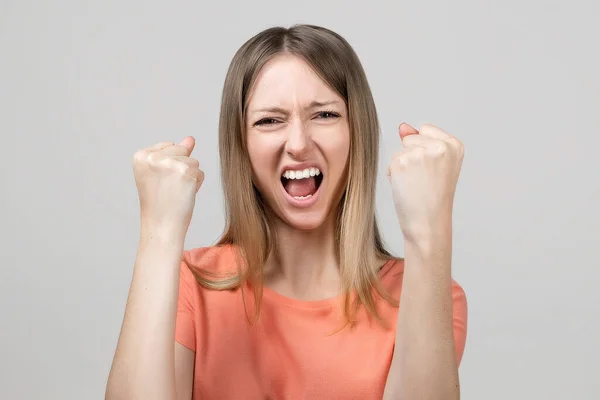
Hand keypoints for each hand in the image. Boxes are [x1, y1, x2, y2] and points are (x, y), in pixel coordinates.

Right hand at [132, 136, 203, 238]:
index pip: (169, 146)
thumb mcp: (160, 173)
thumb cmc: (160, 202)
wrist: (162, 225)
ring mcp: (169, 163)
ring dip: (190, 177)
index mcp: (140, 156)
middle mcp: (153, 157)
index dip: (169, 165)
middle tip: (168, 188)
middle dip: (181, 168)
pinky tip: (184, 195)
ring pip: (193, 161)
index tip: (159, 182)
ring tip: (176, 192)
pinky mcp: (186, 172)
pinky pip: (200, 172)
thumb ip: (174, 153)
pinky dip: (196, 184)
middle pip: (182, 150)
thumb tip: (190, 139)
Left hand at [387, 123, 463, 242]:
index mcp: (454, 144)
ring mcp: (420, 154)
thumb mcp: (435, 164)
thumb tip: (403, 126)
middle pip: (410, 138)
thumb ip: (420, 140)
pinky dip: (395, 175)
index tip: (434, 170)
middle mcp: (440, 146)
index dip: (423, 150)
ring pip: (399, 151)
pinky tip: (407, 188)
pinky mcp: (402, 163)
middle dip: (411, 157)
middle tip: (424, 180)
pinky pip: (391, 162)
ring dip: (402, 167)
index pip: (425, 129)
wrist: (428, 222)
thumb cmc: (433, 196)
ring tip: (416, 184)